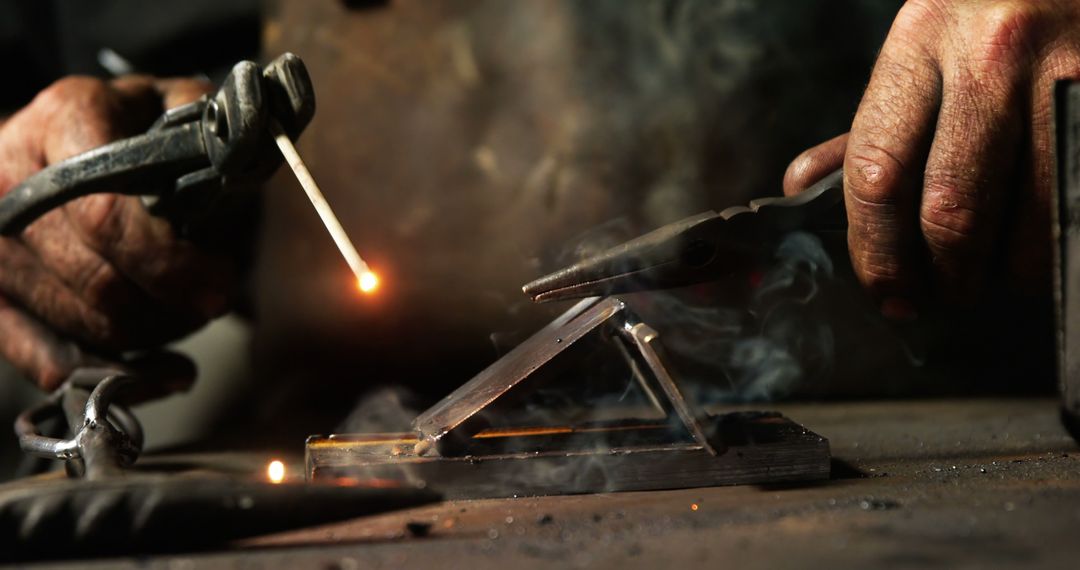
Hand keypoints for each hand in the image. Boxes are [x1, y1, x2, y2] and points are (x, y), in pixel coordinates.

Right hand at [0, 75, 232, 389]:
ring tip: (189, 312)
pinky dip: (117, 375)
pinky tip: (164, 368)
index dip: (170, 265)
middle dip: (173, 306)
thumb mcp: (180, 108)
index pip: (107, 217)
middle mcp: (11, 178)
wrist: (62, 141)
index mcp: (63, 119)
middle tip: (213, 299)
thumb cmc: (138, 130)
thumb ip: (212, 135)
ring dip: (155, 334)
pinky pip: (50, 361)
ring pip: (85, 326)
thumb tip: (237, 172)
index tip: (219, 283)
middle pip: (100, 283)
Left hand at [784, 0, 1079, 318]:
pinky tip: (1041, 241)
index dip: (876, 250)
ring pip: (1029, 219)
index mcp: (920, 41)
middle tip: (942, 295)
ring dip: (1009, 269)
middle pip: (952, 208)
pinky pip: (1077, 195)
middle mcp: (992, 54)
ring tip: (996, 272)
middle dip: (944, 274)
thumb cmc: (990, 17)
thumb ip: (869, 125)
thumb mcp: (921, 49)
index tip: (884, 290)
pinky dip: (1056, 240)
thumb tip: (804, 187)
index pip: (877, 171)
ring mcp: (1065, 73)